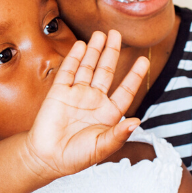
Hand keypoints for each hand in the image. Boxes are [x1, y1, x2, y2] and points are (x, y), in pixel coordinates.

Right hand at [23, 30, 149, 180]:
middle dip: (111, 52)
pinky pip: (68, 72)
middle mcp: (94, 101)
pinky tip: (82, 45)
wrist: (47, 158)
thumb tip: (136, 121)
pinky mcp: (59, 93)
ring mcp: (76, 95)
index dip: (134, 76)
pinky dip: (75, 58)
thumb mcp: (101, 148)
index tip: (144, 60)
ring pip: (88, 68)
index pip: (125, 90)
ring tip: (101, 34)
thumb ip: (118, 135)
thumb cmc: (76, 157)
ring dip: (94, 51)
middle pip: (106, 71)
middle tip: (116, 34)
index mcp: (108, 113)